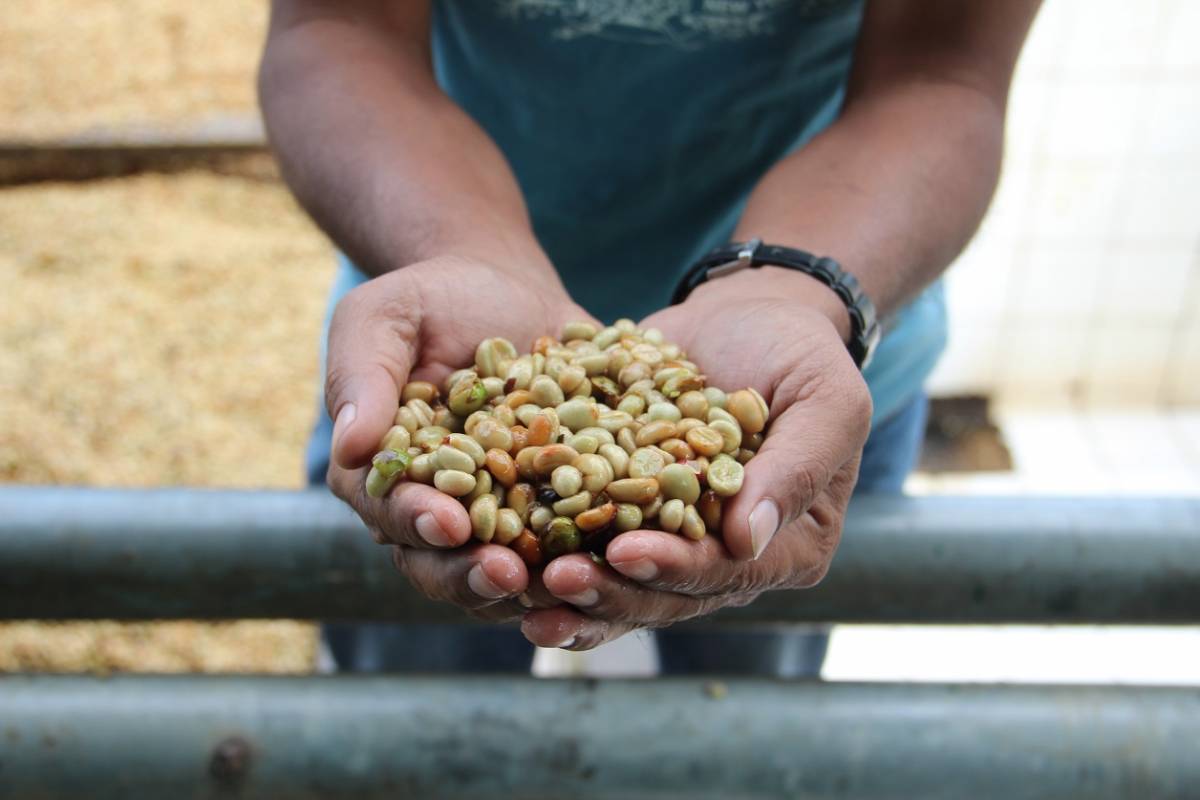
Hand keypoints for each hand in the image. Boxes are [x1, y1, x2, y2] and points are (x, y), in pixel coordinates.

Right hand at [324, 255, 592, 620]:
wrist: (504, 288)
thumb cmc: (430, 300)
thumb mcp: (384, 317)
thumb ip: (363, 376)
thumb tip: (350, 447)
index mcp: (386, 476)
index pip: (390, 512)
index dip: (416, 523)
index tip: (447, 523)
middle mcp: (437, 510)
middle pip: (444, 563)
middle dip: (473, 574)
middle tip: (508, 574)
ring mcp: (500, 514)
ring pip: (507, 570)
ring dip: (534, 583)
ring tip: (565, 581)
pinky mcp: (555, 504)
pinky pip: (573, 540)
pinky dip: (594, 552)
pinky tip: (624, 552)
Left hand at [520, 267, 871, 648]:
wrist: (745, 316)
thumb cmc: (798, 353)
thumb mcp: (826, 398)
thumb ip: (797, 467)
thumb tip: (746, 542)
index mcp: (789, 546)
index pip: (727, 572)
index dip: (675, 567)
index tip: (624, 551)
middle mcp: (731, 559)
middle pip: (666, 592)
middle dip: (609, 590)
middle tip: (555, 581)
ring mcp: (676, 540)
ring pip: (621, 582)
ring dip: (571, 591)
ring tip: (519, 588)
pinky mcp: (628, 513)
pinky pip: (586, 540)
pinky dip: (546, 548)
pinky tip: (500, 554)